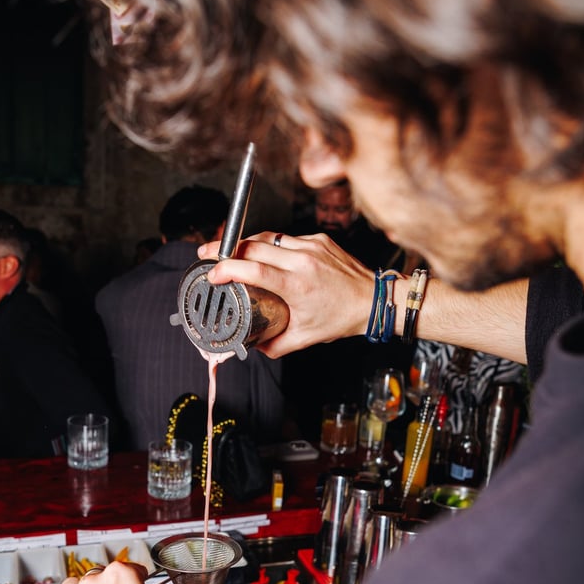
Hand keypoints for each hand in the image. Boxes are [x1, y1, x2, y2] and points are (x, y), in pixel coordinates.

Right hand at [198, 231, 376, 356]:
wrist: (375, 300)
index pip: (253, 269)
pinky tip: (265, 254)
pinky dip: (273, 245)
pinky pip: (287, 238)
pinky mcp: (319, 239)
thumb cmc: (342, 318)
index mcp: (297, 285)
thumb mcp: (305, 338)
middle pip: (254, 245)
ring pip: (269, 237)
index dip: (228, 268)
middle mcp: (303, 260)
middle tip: (207, 255)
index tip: (212, 273)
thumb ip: (275, 345)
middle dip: (226, 248)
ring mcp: (311, 246)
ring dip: (246, 243)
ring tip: (229, 251)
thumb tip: (253, 346)